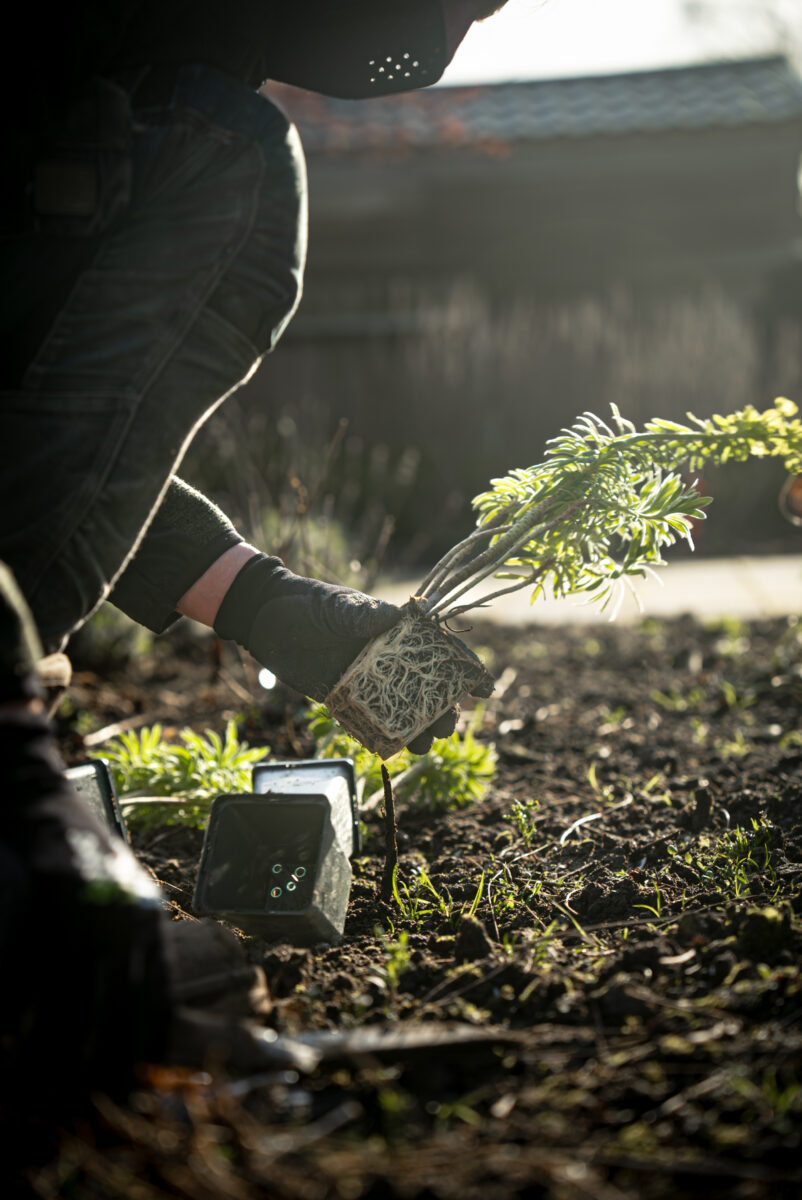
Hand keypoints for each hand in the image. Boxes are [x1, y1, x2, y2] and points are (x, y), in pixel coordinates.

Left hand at [213, 554, 458, 752]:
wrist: (266, 618)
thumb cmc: (308, 604)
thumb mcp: (339, 606)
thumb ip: (366, 615)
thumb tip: (398, 614)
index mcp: (396, 633)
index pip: (439, 650)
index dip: (465, 668)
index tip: (484, 687)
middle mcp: (388, 659)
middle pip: (428, 687)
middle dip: (444, 708)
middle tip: (448, 725)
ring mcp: (368, 681)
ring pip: (403, 710)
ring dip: (418, 729)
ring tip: (425, 743)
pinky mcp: (343, 699)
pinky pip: (370, 722)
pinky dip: (384, 736)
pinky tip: (396, 749)